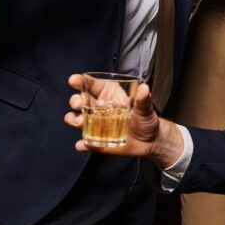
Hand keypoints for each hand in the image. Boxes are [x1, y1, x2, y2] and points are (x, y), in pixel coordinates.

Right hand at [65, 74, 183, 167]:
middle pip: (79, 101)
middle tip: (79, 104)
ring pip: (76, 119)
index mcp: (109, 97)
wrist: (150, 141)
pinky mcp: (97, 142)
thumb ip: (143, 99)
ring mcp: (96, 125)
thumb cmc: (146, 120)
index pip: (93, 86)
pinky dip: (82, 144)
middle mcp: (98, 109)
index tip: (74, 80)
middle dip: (75, 101)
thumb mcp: (146, 109)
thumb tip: (144, 88)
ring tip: (80, 122)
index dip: (81, 81)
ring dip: (73, 119)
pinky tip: (83, 144)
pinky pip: (85, 143)